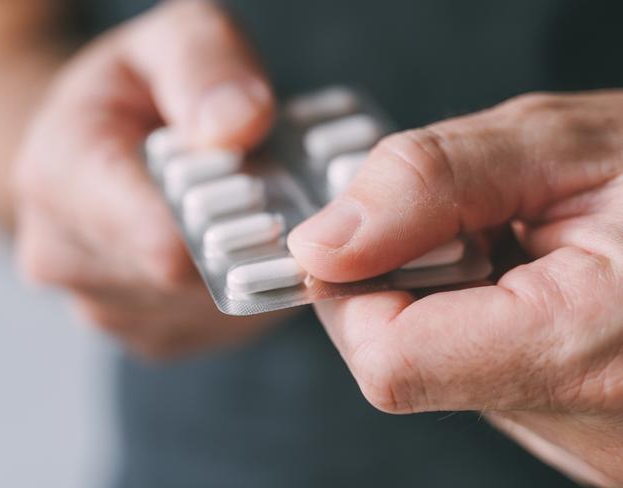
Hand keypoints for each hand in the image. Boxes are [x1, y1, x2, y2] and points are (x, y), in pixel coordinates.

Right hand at [15, 0, 282, 358]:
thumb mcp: (174, 40)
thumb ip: (205, 67)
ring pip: (204, 312)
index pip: (160, 242)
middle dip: (244, 249)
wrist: (95, 142)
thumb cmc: (138, 90)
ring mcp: (100, 304)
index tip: (274, 207)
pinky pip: (205, 328)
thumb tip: (240, 127)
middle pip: (190, 285)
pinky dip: (233, 294)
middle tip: (276, 205)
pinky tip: (233, 252)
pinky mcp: (138, 330)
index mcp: (62, 176)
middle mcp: (65, 255)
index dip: (232, 232)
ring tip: (250, 222)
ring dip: (243, 272)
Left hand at [288, 91, 622, 484]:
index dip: (353, 288)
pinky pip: (485, 379)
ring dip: (451, 300)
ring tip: (526, 252)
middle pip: (404, 365)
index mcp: (584, 350)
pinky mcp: (586, 438)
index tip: (366, 236)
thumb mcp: (563, 146)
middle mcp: (588, 431)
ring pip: (440, 372)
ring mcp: (588, 445)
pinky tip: (541, 287)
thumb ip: (429, 186)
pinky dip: (486, 323)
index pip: (387, 359)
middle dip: (406, 283)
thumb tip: (324, 242)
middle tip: (475, 226)